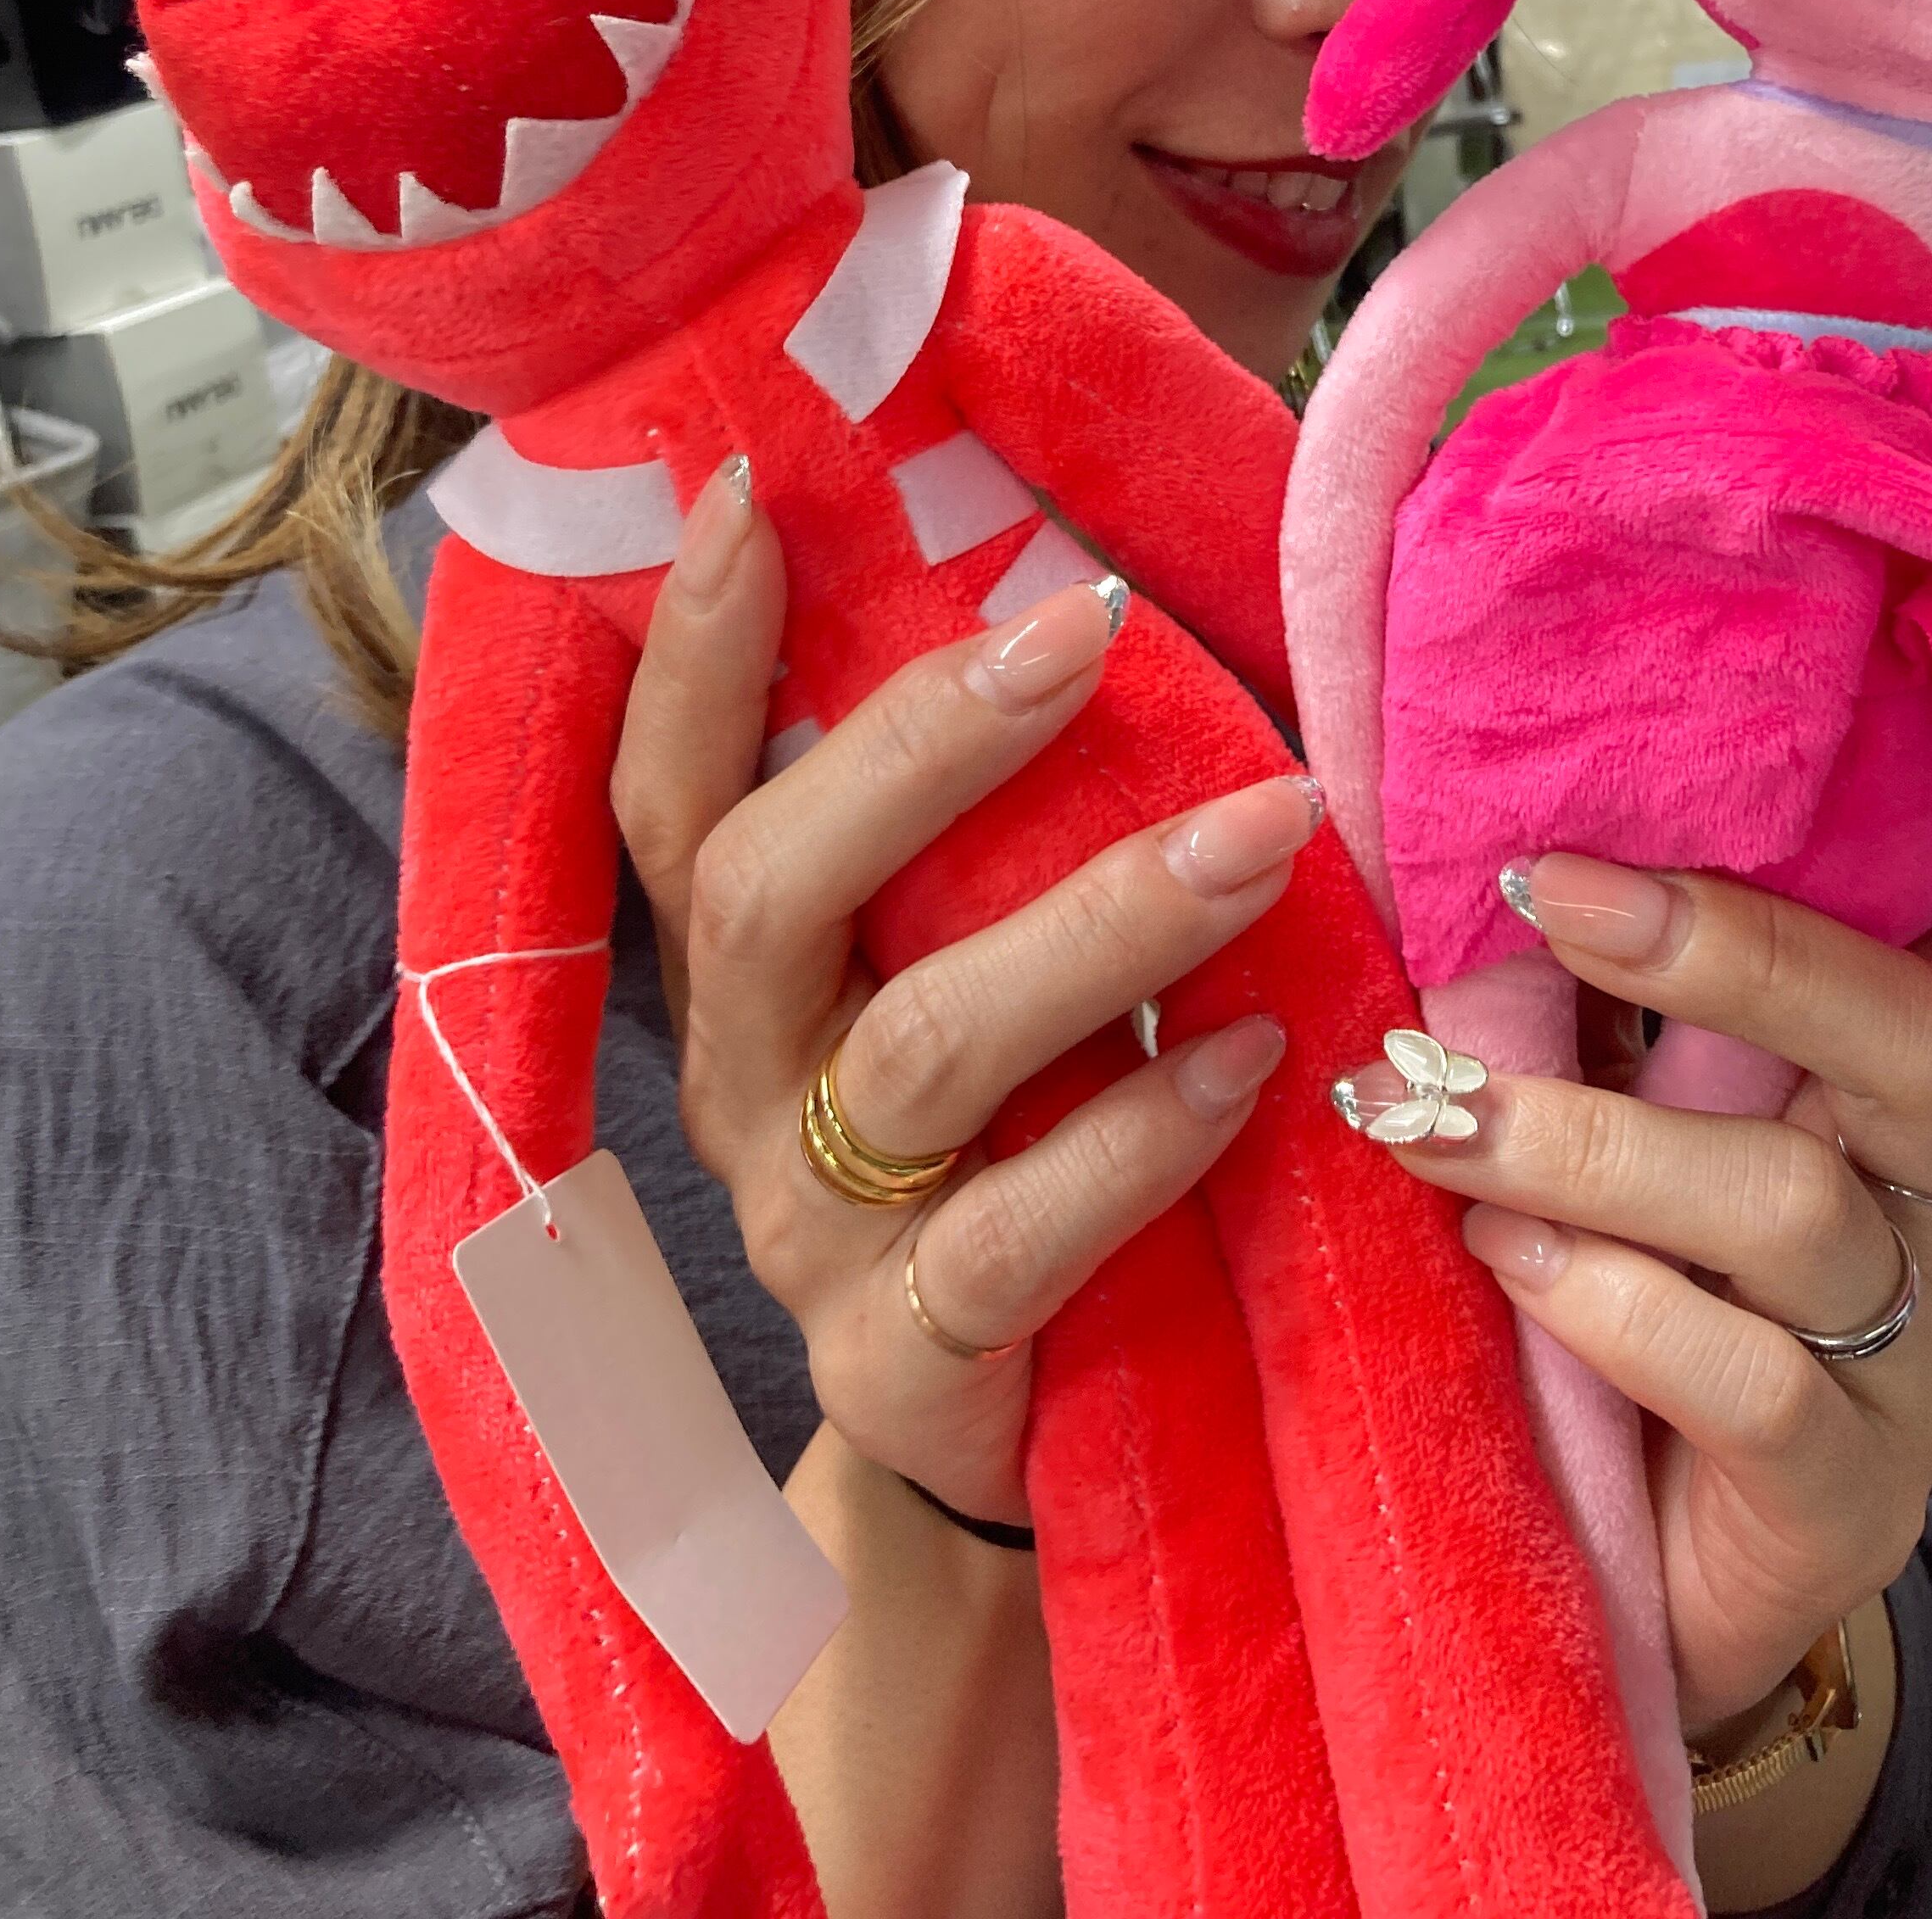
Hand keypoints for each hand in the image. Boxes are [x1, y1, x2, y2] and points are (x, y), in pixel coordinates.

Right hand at [611, 459, 1314, 1524]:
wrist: (1025, 1438)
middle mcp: (746, 1080)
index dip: (688, 651)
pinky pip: (1017, 1241)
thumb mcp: (978, 963)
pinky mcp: (906, 1362)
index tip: (749, 493)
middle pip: (764, 889)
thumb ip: (1002, 822)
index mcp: (744, 969)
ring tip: (1261, 831)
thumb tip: (1107, 576)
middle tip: (1083, 623)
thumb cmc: (1028, 1130)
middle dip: (919, 743)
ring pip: (920, 1048)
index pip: (670, 790)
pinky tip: (1258, 1059)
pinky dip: (1145, 1138)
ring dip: (1097, 923)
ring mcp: (813, 1227)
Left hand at [1364, 837, 1931, 1731]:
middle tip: (1550, 898)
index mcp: (1880, 1096)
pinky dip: (1614, 1304)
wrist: (1637, 1604)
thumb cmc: (1610, 1322)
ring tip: (1438, 1124)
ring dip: (1589, 1145)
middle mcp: (1928, 1206)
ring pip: (1794, 1206)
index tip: (1868, 777)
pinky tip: (1509, 1268)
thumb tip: (1486, 865)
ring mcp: (1909, 1360)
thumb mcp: (1613, 1149)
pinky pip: (1757, 1383)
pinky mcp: (1850, 1500)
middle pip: (1908, 1034)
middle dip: (1728, 951)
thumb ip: (1592, 1027)